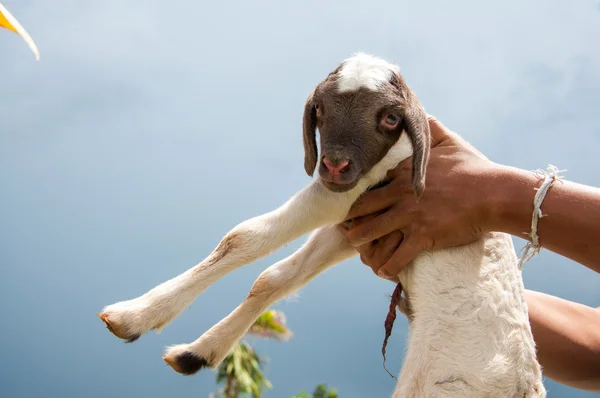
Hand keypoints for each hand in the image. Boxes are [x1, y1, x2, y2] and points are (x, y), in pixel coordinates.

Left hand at [341, 116, 501, 278]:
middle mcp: (400, 194)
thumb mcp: (449, 140)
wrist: (494, 193)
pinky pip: (398, 256)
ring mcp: (410, 215)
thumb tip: (422, 110)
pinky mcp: (423, 236)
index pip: (367, 184)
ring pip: (371, 232)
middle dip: (350, 221)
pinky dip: (388, 266)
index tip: (348, 204)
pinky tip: (383, 270)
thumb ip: (430, 126)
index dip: (355, 195)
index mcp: (402, 173)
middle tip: (345, 229)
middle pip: (360, 209)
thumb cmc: (473, 167)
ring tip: (359, 250)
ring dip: (362, 244)